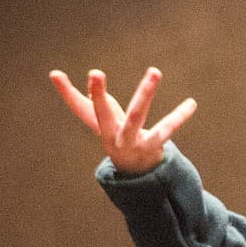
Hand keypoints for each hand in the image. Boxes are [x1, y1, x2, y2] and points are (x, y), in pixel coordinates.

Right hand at [49, 66, 195, 174]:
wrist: (136, 176)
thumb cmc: (116, 137)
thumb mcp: (98, 119)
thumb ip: (78, 98)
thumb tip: (54, 74)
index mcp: (100, 127)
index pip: (80, 108)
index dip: (68, 93)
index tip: (56, 74)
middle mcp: (113, 135)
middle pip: (104, 113)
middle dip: (98, 95)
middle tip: (94, 72)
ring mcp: (132, 142)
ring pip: (136, 114)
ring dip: (144, 92)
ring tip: (153, 70)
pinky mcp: (152, 147)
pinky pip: (167, 129)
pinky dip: (179, 115)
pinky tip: (191, 103)